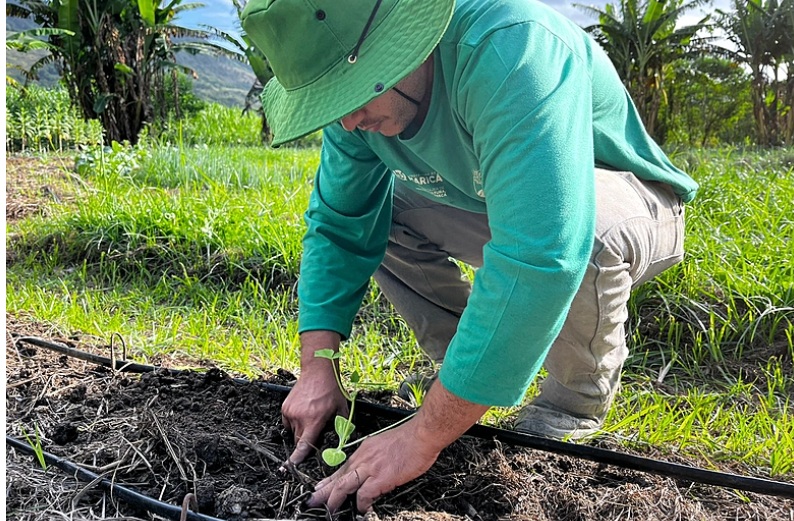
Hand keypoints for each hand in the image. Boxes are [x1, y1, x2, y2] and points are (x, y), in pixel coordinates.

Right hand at [282, 331, 347, 464]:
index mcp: (314, 420)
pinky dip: (295, 423)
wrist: (317, 370)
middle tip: (316, 430)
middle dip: (306, 441)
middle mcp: (299, 417)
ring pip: (293, 432)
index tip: (289, 468)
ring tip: (311, 416)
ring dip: (301, 431)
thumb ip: (342, 427)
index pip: (303, 445)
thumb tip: (342, 443)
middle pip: (299, 441)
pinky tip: (304, 412)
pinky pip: (288, 423)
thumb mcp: (341, 408)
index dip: (296, 459)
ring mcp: (290, 412)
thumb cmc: (331, 389)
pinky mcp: (285, 407)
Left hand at [307, 420, 439, 512]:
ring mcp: (371, 467)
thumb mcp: (385, 445)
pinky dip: (361, 504)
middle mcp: (364, 457)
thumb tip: (375, 473)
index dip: (331, 479)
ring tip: (328, 509)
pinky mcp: (380, 477)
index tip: (322, 486)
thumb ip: (376, 457)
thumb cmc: (410, 439)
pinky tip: (361, 510)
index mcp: (365, 449)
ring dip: (334, 499)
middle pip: (339, 476)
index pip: (344, 466)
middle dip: (324, 490)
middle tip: (313, 499)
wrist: (422, 434)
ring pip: (344, 485)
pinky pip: (364, 495)